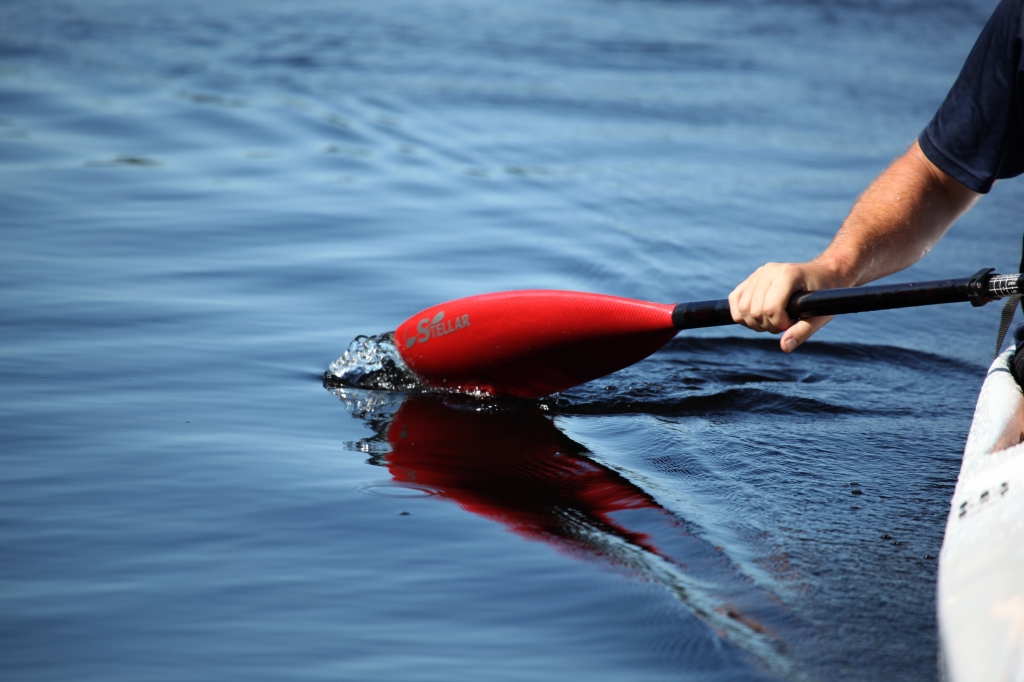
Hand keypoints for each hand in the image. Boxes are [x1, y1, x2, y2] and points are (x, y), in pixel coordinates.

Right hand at [728, 262, 845, 351]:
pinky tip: (759, 318)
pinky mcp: (750, 279)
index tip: (792, 323)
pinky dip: (742, 315)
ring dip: (754, 323)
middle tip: (784, 324)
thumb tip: (785, 347)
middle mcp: (769, 271)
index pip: (770, 308)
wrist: (823, 275)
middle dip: (768, 326)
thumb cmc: (825, 296)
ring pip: (741, 308)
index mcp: (788, 275)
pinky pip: (734, 301)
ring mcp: (758, 274)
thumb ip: (803, 331)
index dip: (779, 324)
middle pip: (754, 311)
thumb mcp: (821, 315)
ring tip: (772, 321)